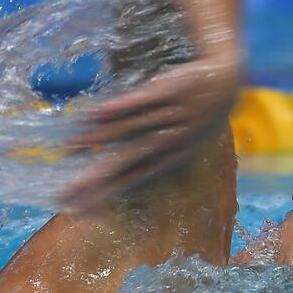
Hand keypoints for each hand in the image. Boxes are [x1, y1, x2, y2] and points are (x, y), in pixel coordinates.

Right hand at [61, 50, 240, 210]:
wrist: (223, 83)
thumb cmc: (195, 120)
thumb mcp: (178, 148)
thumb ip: (148, 162)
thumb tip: (119, 181)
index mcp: (168, 160)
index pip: (129, 181)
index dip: (104, 195)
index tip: (77, 209)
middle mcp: (166, 143)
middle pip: (125, 162)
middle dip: (96, 177)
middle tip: (68, 191)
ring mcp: (167, 116)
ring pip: (129, 131)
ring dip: (99, 139)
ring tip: (71, 148)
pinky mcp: (166, 90)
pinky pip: (140, 100)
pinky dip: (119, 108)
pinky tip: (95, 114)